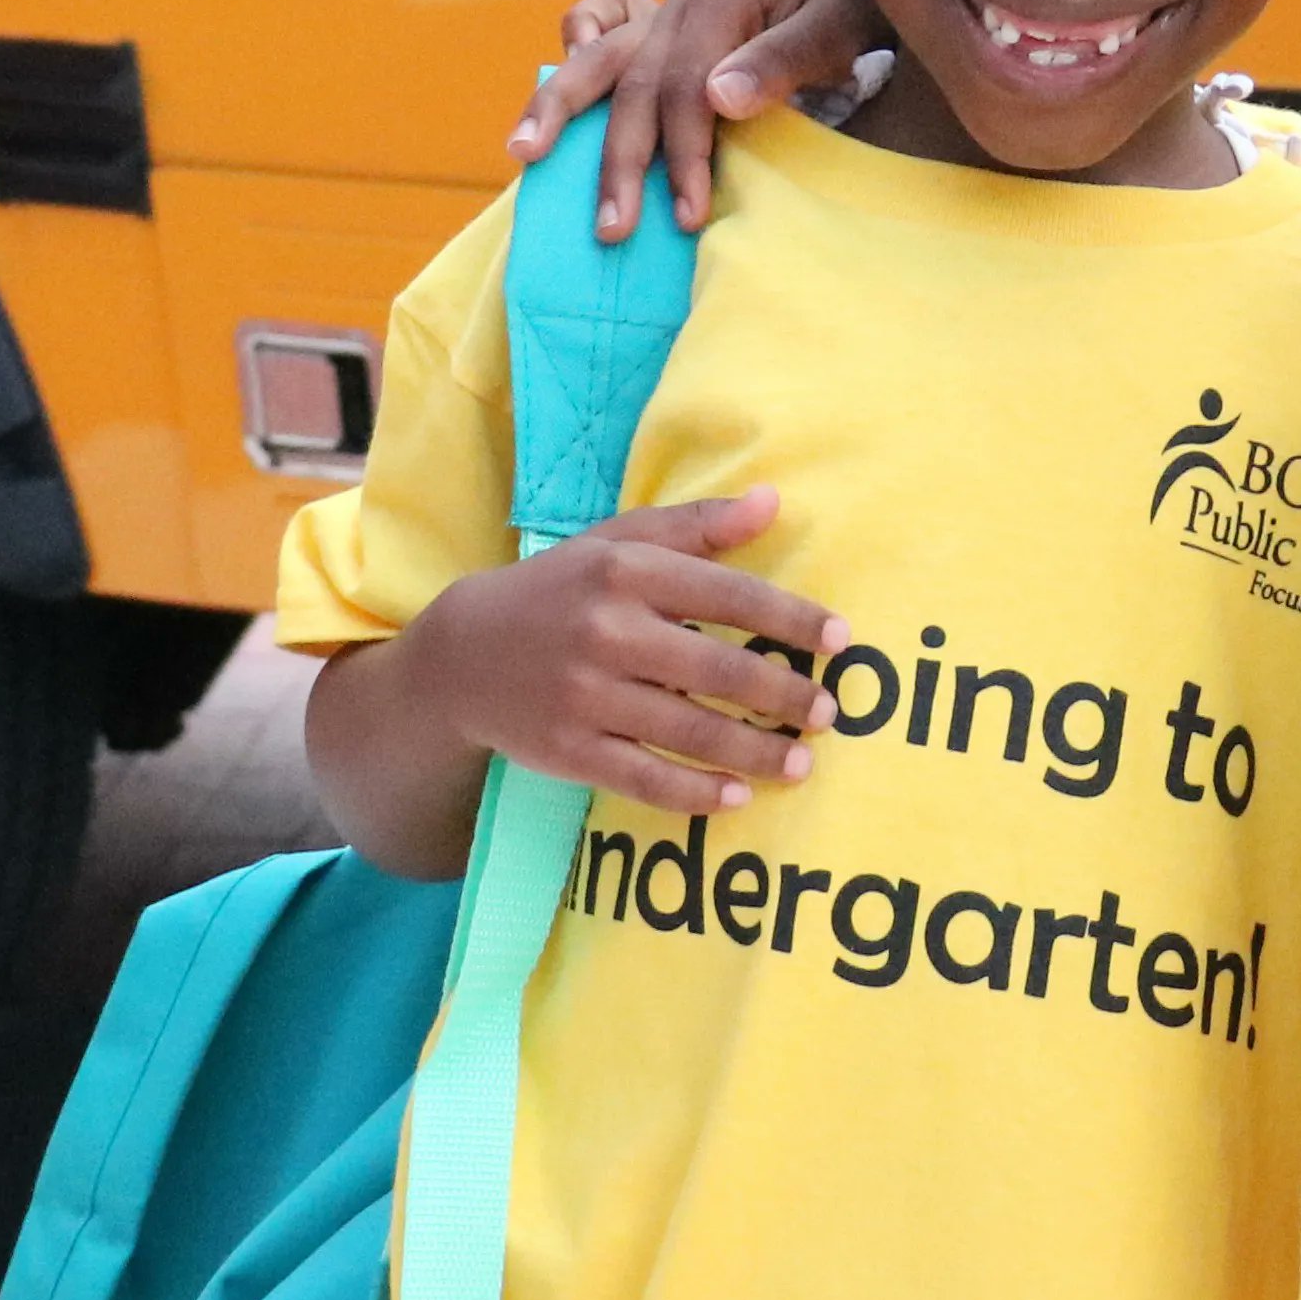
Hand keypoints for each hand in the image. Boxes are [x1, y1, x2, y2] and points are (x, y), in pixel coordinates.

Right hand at [399, 493, 842, 816]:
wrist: (460, 655)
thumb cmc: (561, 589)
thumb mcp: (619, 542)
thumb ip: (696, 525)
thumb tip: (771, 501)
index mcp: (627, 573)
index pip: (729, 595)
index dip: (791, 618)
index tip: (841, 639)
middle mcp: (608, 632)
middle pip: (716, 669)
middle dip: (782, 695)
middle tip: (828, 712)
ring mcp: (585, 696)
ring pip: (687, 730)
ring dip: (753, 751)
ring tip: (802, 763)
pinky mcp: (568, 751)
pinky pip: (642, 777)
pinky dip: (694, 792)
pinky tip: (736, 797)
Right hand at [506, 0, 886, 234]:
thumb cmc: (858, 14)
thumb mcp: (840, 27)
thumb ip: (784, 60)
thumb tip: (717, 97)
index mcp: (719, 1)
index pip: (684, 90)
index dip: (682, 155)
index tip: (687, 215)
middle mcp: (679, 5)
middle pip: (631, 86)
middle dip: (619, 161)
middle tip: (612, 230)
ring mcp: (664, 14)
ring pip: (596, 60)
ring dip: (557, 109)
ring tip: (523, 157)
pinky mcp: (660, 30)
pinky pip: (599, 25)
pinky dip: (573, 53)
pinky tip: (559, 91)